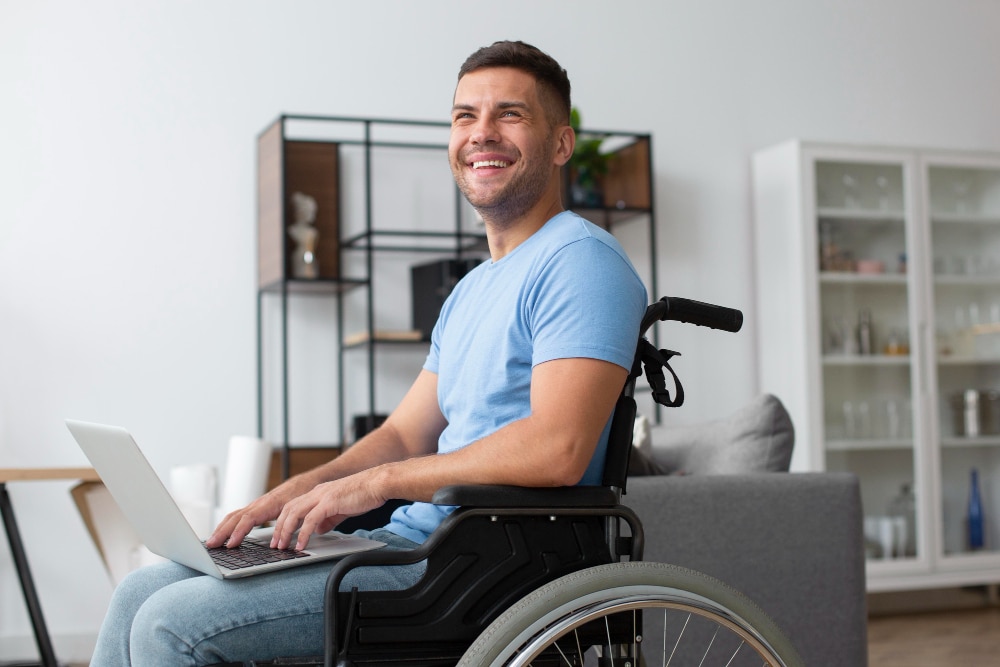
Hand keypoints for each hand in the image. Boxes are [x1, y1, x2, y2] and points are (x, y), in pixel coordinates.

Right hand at [205, 476, 310, 548]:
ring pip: (234, 516)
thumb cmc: (301, 495)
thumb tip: (280, 542)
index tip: (230, 544)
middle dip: (221, 532)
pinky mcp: (256, 509)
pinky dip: (228, 525)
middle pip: (235, 518)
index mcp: (268, 504)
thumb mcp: (298, 510)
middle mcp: (258, 504)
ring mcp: (255, 506)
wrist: (305, 483)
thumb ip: (289, 524)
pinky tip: (223, 534)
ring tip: (211, 542)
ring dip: (221, 529)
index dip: (238, 532)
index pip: (248, 519)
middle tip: (210, 545)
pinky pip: (238, 516)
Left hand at [270, 471, 386, 550]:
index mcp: (319, 493)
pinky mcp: (330, 502)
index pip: (293, 506)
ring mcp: (322, 496)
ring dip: (286, 531)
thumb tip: (319, 530)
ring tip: (283, 546)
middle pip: (288, 509)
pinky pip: (311, 520)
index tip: (279, 536)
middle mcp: (317, 492)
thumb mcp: (342, 509)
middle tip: (275, 544)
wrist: (377, 484)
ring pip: (295, 513)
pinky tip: (302, 544)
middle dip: (279, 528)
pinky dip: (303, 533)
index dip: (283, 521)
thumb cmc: (364, 494)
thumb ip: (329, 519)